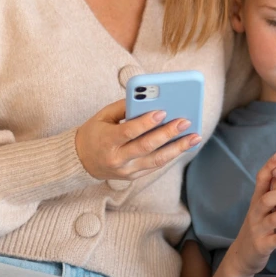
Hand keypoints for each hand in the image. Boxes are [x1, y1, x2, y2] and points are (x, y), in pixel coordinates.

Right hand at [74, 100, 200, 180]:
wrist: (81, 160)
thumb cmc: (94, 132)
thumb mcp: (102, 116)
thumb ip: (124, 107)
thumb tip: (149, 99)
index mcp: (106, 141)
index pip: (128, 132)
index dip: (145, 123)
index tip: (162, 112)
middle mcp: (117, 158)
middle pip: (146, 146)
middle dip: (167, 134)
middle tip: (185, 122)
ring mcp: (126, 170)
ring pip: (156, 160)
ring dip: (177, 149)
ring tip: (194, 137)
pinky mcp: (133, 176)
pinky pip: (155, 166)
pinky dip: (170, 155)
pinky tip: (183, 145)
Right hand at [221, 152, 275, 276]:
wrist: (242, 256)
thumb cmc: (258, 230)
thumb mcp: (261, 210)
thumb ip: (272, 195)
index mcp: (257, 202)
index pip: (261, 180)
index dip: (269, 167)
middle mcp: (256, 213)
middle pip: (266, 198)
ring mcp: (258, 229)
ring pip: (274, 218)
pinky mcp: (262, 245)